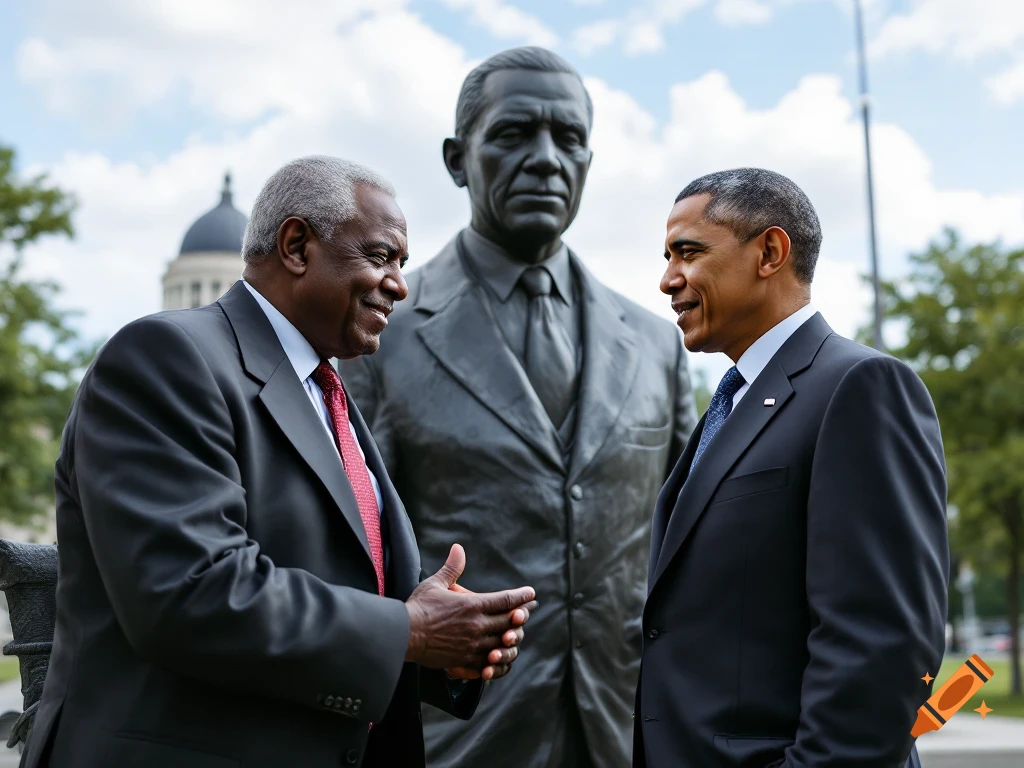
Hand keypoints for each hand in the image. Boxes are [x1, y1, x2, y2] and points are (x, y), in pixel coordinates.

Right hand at [405, 544, 534, 675]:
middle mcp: (477, 626)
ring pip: (503, 643)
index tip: (531, 593)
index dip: (521, 596)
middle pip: (509, 621)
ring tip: (514, 634)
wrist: (403, 635)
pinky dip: (497, 660)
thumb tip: (458, 548)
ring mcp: (473, 645)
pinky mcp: (465, 661)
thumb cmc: (418, 607)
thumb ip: (452, 568)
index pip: (506, 600)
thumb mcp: (435, 583)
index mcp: (473, 605)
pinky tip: (498, 656)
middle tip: (526, 612)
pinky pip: (489, 664)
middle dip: (521, 616)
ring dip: (511, 638)